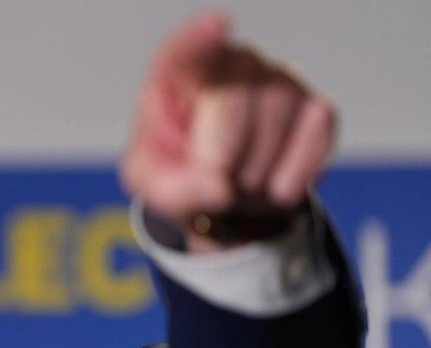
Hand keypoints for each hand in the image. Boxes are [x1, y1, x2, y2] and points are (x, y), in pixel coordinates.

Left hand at [120, 11, 336, 249]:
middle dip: (223, 156)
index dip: (200, 37)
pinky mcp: (314, 107)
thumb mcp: (156, 187)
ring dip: (257, 170)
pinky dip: (294, 172)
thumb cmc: (181, 175)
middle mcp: (231, 65)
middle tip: (216, 183)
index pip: (184, 50)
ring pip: (277, 112)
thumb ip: (174, 188)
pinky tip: (274, 185)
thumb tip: (216, 186)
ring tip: (240, 182)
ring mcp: (277, 80)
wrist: (225, 199)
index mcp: (178, 77)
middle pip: (232, 97)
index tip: (217, 25)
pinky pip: (316, 131)